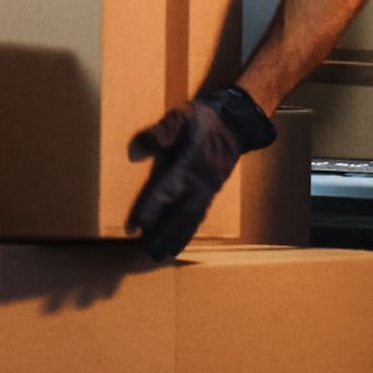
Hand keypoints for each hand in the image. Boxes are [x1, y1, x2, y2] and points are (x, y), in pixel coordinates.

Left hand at [126, 82, 279, 263]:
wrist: (237, 121)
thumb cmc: (205, 118)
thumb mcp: (181, 116)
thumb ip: (161, 132)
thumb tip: (136, 150)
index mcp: (189, 164)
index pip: (165, 191)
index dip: (150, 209)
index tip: (135, 227)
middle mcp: (199, 182)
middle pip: (179, 214)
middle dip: (162, 234)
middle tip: (146, 253)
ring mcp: (208, 189)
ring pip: (190, 219)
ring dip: (175, 238)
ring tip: (161, 256)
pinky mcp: (212, 191)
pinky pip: (199, 215)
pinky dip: (188, 231)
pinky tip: (179, 242)